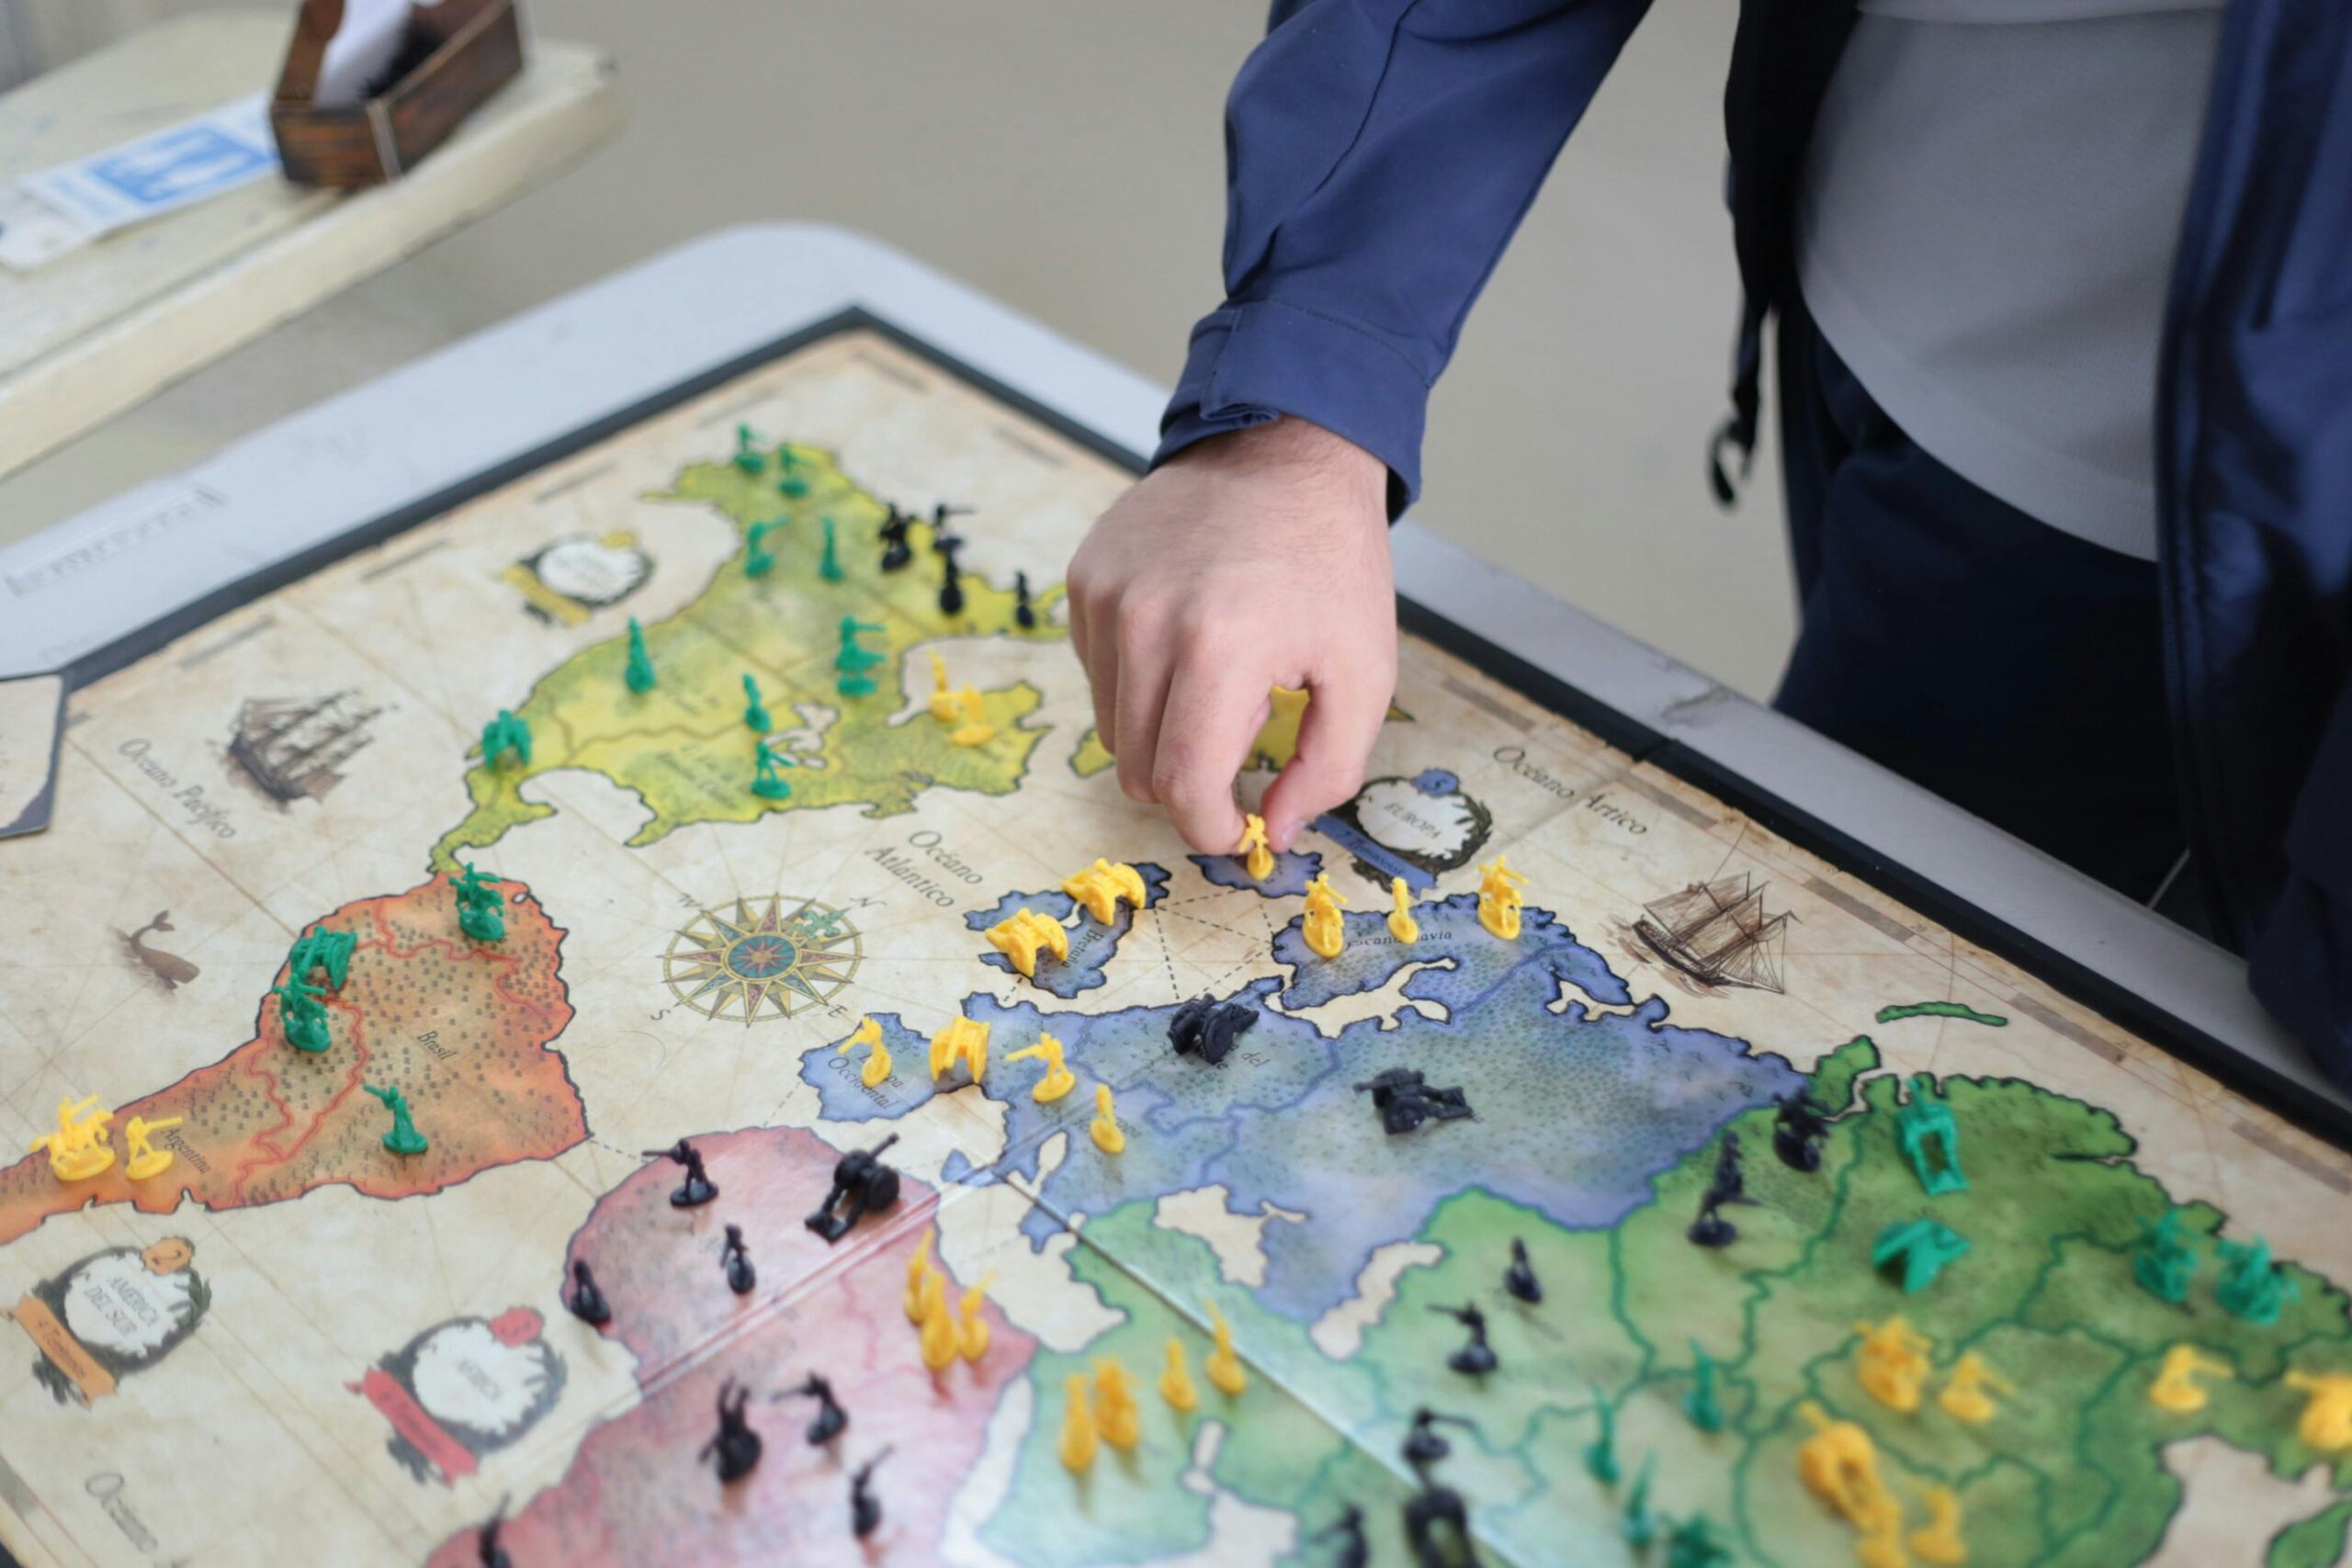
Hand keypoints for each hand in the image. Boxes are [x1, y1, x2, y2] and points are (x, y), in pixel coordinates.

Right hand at [1067, 416, 1395, 853]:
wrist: (1284, 450)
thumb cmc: (1332, 564)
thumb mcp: (1365, 672)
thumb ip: (1329, 769)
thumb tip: (1278, 831)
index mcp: (1220, 649)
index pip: (1181, 786)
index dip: (1212, 828)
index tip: (1240, 826)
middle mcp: (1146, 622)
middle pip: (1137, 770)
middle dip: (1190, 782)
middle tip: (1243, 738)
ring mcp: (1106, 597)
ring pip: (1111, 728)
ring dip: (1162, 730)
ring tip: (1219, 678)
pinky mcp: (1085, 578)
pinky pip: (1097, 673)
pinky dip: (1138, 679)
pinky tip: (1186, 637)